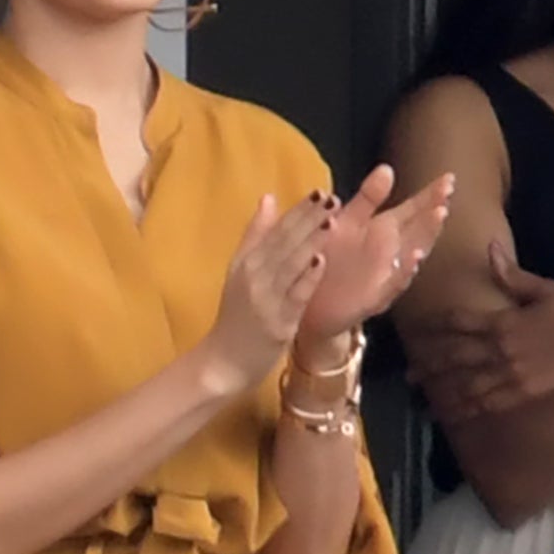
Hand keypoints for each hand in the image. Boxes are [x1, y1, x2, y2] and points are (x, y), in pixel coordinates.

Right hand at [201, 194, 330, 393]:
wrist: (222, 362)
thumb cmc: (236, 317)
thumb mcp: (239, 271)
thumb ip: (255, 236)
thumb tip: (269, 197)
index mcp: (245, 262)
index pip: (275, 230)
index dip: (298, 210)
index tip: (319, 191)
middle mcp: (253, 277)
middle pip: (283, 243)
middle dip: (308, 219)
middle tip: (331, 197)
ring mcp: (265, 300)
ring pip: (290, 265)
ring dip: (310, 241)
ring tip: (330, 220)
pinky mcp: (276, 324)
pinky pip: (294, 296)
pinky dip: (307, 278)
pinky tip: (321, 261)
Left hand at [297, 165, 451, 340]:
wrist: (308, 302)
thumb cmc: (329, 259)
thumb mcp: (347, 222)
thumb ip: (368, 198)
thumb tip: (387, 168)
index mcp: (383, 230)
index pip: (413, 209)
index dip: (431, 194)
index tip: (448, 177)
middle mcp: (391, 252)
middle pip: (419, 229)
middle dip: (434, 211)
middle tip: (447, 192)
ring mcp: (386, 275)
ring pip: (412, 254)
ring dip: (426, 235)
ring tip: (438, 214)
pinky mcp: (374, 298)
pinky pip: (393, 285)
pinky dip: (404, 272)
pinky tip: (413, 258)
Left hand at [416, 243, 553, 423]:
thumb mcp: (546, 290)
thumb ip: (513, 275)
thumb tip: (489, 249)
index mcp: (505, 322)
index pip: (461, 322)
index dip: (436, 326)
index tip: (417, 327)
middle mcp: (502, 352)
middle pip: (456, 357)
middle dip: (430, 363)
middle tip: (408, 369)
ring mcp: (510, 376)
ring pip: (466, 383)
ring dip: (441, 387)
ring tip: (421, 389)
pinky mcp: (521, 395)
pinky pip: (486, 403)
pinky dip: (465, 407)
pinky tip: (450, 411)